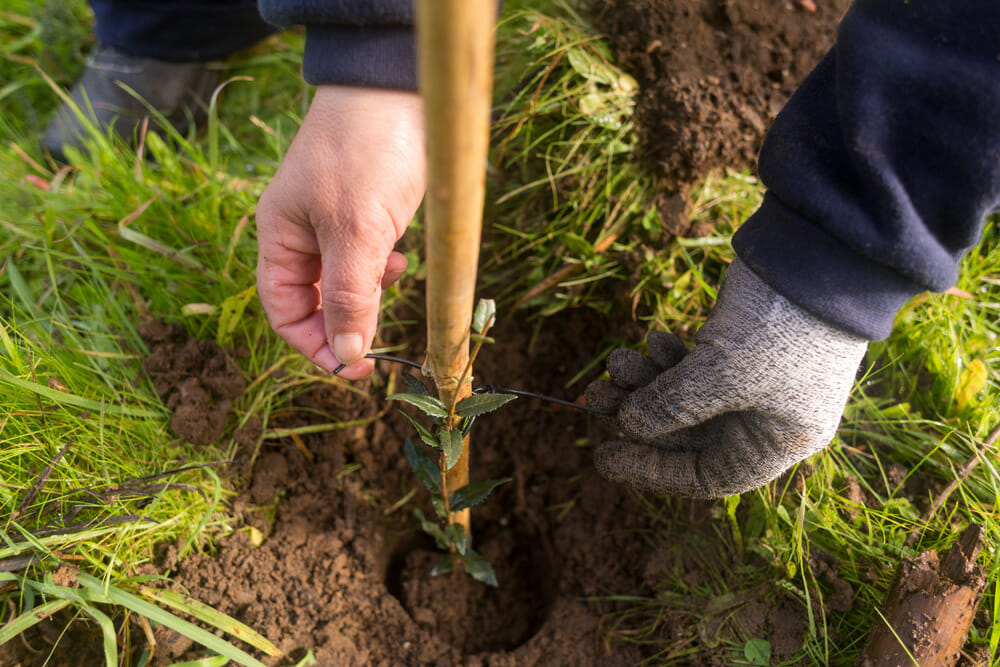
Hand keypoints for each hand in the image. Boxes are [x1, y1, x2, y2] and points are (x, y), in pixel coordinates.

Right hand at [256, 86, 424, 378]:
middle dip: (346, 324)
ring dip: (369, 295)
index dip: (314, 344)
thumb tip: (347, 355)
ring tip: (393, 282)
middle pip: (314, 300)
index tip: (354, 368)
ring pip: (346, 281)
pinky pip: (368, 258)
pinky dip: (384, 269)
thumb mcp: (356, 231)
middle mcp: (301, 232)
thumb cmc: (366, 151)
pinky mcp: (368, 211)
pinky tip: (402, 261)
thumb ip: (350, 296)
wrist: (397, 85)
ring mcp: (335, 221)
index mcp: (280, 235)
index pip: (283, 309)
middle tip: (380, 346)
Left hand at [585, 259, 866, 497]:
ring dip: (648, 381)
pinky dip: (670, 358)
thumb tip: (628, 424)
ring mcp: (755, 381)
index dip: (653, 468)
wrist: (820, 255)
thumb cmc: (782, 327)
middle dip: (641, 414)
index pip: (707, 475)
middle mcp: (766, 419)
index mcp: (777, 443)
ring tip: (615, 359)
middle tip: (594, 395)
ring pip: (687, 396)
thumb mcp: (721, 374)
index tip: (605, 454)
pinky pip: (696, 367)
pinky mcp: (743, 348)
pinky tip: (651, 339)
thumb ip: (671, 406)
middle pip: (689, 434)